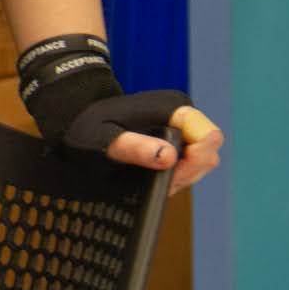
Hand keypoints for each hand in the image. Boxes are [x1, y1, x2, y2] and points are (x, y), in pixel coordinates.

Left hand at [97, 102, 223, 196]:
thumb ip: (135, 148)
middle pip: (208, 152)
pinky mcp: (177, 137)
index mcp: (172, 107)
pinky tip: (155, 176)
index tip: (171, 174)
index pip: (209, 136)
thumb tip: (169, 157)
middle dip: (188, 173)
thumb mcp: (104, 139)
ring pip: (202, 160)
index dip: (196, 161)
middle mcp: (182, 114)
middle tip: (159, 182)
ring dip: (183, 176)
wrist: (79, 117)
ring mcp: (181, 126)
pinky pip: (191, 162)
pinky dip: (177, 174)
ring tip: (153, 179)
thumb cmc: (88, 126)